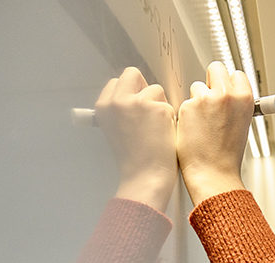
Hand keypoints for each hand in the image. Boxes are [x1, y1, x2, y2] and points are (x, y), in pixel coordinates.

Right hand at [94, 67, 177, 211]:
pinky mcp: (158, 109)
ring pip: (155, 89)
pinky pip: (169, 104)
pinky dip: (170, 118)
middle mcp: (117, 101)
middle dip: (143, 90)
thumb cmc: (134, 159)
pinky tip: (164, 134)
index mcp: (103, 106)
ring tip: (155, 129)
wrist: (144, 177)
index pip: (118, 81)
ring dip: (159, 106)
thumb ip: (118, 110)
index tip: (135, 109)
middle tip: (147, 113)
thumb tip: (130, 95)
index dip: (130, 93)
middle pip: (133, 74)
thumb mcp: (114, 129)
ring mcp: (137, 103)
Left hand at [177, 62, 253, 205]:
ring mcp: (206, 99)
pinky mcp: (187, 107)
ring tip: (201, 122)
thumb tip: (228, 95)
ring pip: (197, 86)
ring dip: (197, 99)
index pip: (236, 74)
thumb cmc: (226, 156)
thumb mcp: (242, 125)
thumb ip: (235, 106)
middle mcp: (226, 95)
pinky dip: (186, 114)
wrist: (213, 173)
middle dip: (211, 81)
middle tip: (209, 99)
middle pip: (215, 68)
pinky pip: (185, 102)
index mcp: (244, 99)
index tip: (225, 90)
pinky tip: (192, 129)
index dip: (228, 83)